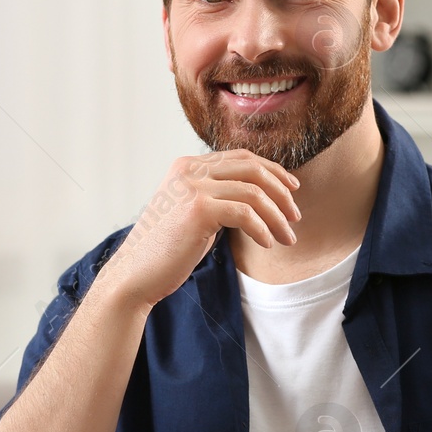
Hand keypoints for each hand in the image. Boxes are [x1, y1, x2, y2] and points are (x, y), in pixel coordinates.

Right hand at [97, 150, 299, 310]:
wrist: (136, 274)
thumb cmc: (166, 250)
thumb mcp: (193, 212)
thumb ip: (218, 197)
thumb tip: (259, 197)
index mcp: (188, 165)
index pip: (242, 158)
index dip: (273, 171)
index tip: (293, 189)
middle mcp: (189, 170)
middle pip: (252, 169)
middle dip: (281, 193)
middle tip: (295, 217)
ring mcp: (192, 187)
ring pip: (253, 193)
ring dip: (277, 217)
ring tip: (287, 238)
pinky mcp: (197, 210)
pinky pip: (245, 214)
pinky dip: (262, 229)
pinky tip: (267, 243)